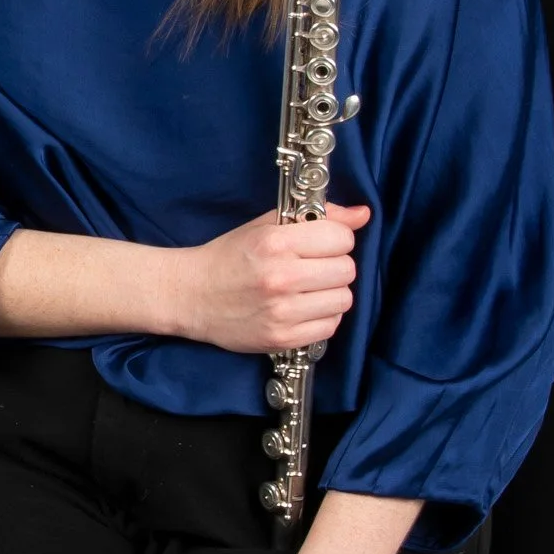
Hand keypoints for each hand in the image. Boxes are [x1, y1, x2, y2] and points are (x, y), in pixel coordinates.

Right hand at [165, 207, 368, 353]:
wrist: (191, 296)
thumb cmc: (229, 257)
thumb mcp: (265, 226)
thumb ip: (316, 218)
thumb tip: (362, 215)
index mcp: (275, 242)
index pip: (341, 238)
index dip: (335, 239)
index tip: (320, 245)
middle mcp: (281, 277)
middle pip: (347, 270)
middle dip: (335, 266)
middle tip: (314, 268)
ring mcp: (282, 311)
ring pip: (343, 300)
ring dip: (331, 294)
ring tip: (309, 291)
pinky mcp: (283, 338)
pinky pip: (330, 327)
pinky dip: (322, 318)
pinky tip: (303, 309)